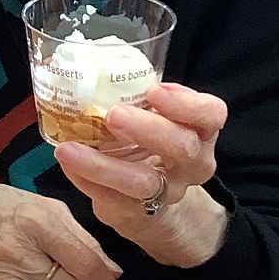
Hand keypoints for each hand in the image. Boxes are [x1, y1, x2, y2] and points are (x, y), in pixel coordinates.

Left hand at [53, 82, 228, 267]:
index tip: (155, 90)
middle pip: (183, 147)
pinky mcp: (137, 212)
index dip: (187, 103)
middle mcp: (191, 163)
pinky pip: (112, 199)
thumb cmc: (151, 142)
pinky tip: (67, 162)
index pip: (211, 114)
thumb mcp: (156, 117)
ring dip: (104, 165)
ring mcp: (166, 192)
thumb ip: (135, 95)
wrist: (151, 200)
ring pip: (143, 182)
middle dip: (149, 129)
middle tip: (114, 115)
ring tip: (70, 149)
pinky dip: (86, 179)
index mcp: (201, 131)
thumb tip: (76, 67)